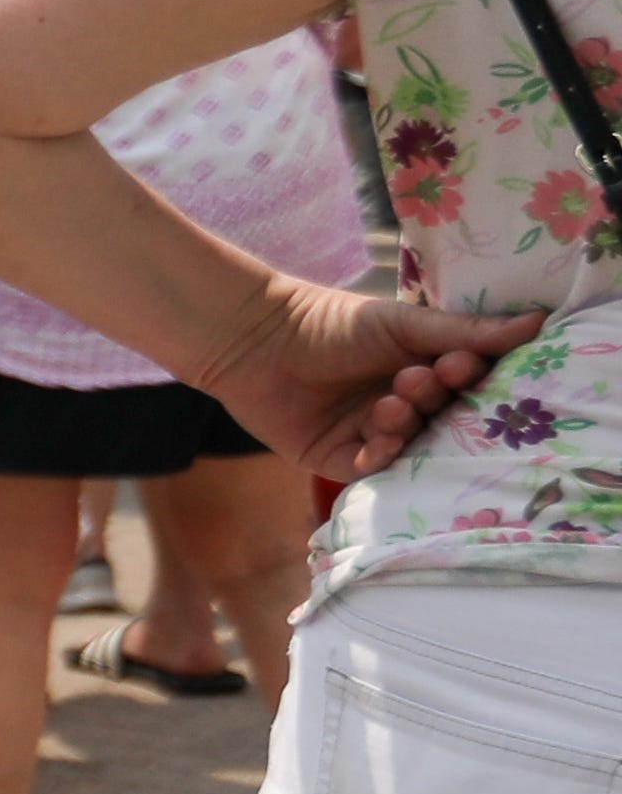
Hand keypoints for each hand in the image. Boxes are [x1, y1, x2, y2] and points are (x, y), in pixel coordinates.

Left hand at [201, 281, 551, 482]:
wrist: (255, 339)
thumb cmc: (331, 323)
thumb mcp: (405, 324)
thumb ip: (466, 331)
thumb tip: (538, 323)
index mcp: (427, 373)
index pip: (468, 388)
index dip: (470, 381)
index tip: (462, 364)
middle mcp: (406, 408)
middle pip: (444, 420)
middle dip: (435, 402)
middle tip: (419, 378)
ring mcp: (373, 435)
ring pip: (412, 446)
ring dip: (407, 425)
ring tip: (391, 399)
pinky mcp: (338, 459)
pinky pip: (373, 471)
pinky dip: (380, 457)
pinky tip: (377, 439)